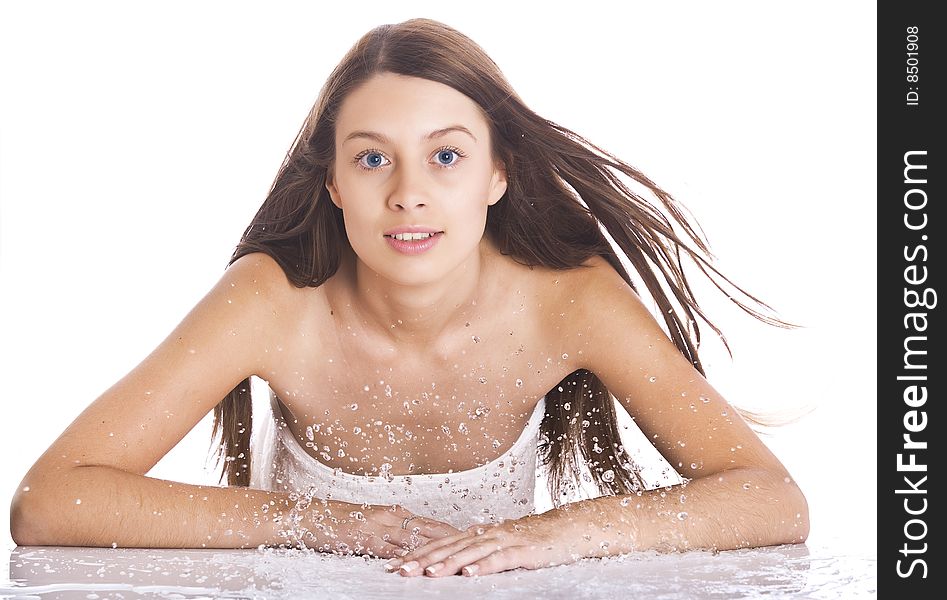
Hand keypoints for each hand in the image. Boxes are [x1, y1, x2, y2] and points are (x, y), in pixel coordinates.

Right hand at [299, 501, 460, 558]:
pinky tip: (416, 562)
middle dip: (449, 538)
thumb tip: (413, 540)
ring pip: (411, 538)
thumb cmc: (341, 520)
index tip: (467, 535)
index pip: (427, 522)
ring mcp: (378, 526)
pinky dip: (403, 555)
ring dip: (432, 549)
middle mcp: (390, 516)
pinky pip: (388, 548)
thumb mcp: (372, 521)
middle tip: (470, 545)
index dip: (449, 530)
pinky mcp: (365, 538)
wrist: (311, 516)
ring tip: (451, 556)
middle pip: (426, 528)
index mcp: (393, 512)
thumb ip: (392, 529)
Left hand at [385, 511, 590, 576]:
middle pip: (449, 547)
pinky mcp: (521, 551)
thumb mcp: (498, 543)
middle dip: (422, 559)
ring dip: (447, 563)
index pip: (441, 543)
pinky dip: (483, 567)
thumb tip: (450, 561)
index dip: (417, 554)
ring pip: (469, 553)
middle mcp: (486, 534)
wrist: (565, 529)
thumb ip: (476, 551)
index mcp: (477, 533)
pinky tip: (469, 575)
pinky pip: (499, 559)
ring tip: (427, 574)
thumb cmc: (532, 539)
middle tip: (399, 571)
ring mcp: (503, 540)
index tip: (395, 565)